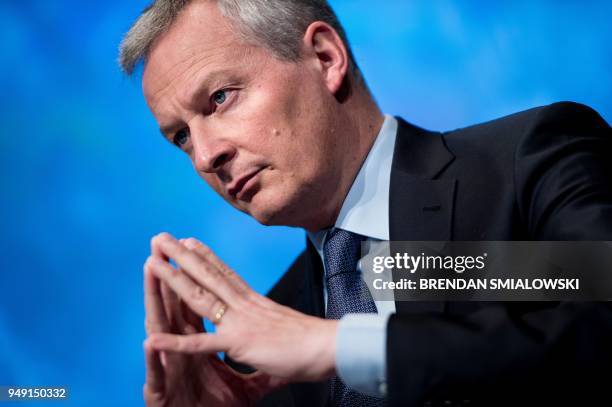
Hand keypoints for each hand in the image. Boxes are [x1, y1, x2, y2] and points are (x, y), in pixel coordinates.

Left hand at [143, 234, 337, 404]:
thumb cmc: (313, 340)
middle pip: (207, 275)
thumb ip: (271, 324)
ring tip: (152, 262)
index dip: (205, 256)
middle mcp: (243, 304)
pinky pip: (201, 343)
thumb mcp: (286, 324)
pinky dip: (176, 343)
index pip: (225, 272)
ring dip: (173, 279)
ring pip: (200, 296)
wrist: (328, 347)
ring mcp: (239, 321)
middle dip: (181, 256)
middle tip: (161, 237)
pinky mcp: (239, 343)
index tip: (189, 240)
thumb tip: (271, 325)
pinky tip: (153, 338)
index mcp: (254, 301)